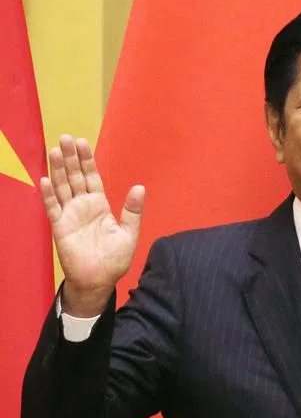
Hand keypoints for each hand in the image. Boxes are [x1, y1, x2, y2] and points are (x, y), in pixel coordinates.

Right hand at [39, 136, 144, 315]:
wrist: (99, 280)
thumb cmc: (114, 258)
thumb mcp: (129, 233)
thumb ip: (132, 210)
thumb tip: (139, 187)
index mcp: (100, 205)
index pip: (92, 177)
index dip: (87, 160)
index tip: (82, 142)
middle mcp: (83, 206)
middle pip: (75, 177)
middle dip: (71, 158)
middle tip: (66, 137)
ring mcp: (70, 215)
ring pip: (62, 187)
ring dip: (58, 170)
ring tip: (55, 150)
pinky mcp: (60, 228)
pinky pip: (53, 208)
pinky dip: (49, 194)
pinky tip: (45, 179)